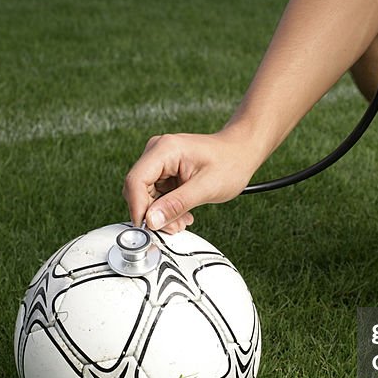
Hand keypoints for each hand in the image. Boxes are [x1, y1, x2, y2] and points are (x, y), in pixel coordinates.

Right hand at [122, 130, 260, 233]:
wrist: (241, 152)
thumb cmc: (230, 162)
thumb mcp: (206, 187)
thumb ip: (177, 204)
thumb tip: (152, 220)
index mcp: (165, 149)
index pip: (136, 181)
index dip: (138, 208)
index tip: (148, 228)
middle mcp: (157, 152)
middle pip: (137, 190)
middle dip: (153, 214)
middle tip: (174, 227)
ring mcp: (159, 161)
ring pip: (145, 195)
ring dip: (160, 213)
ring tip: (183, 221)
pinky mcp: (163, 171)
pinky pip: (155, 194)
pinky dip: (166, 208)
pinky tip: (182, 213)